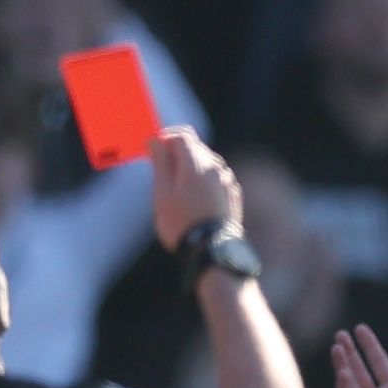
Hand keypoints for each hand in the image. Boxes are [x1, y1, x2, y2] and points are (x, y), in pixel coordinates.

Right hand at [144, 127, 239, 246]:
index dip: (165, 138)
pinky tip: (194, 198)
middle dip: (177, 152)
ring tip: (177, 189)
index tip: (154, 151)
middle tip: (161, 171)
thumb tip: (156, 141)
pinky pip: (216, 177)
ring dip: (191, 166)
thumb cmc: (182, 224)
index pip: (182, 135)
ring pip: (207, 162)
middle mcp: (217, 168)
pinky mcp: (233, 194)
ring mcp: (228, 181)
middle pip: (196, 147)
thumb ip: (160, 163)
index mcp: (197, 164)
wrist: (212, 252)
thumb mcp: (162, 193)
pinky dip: (203, 179)